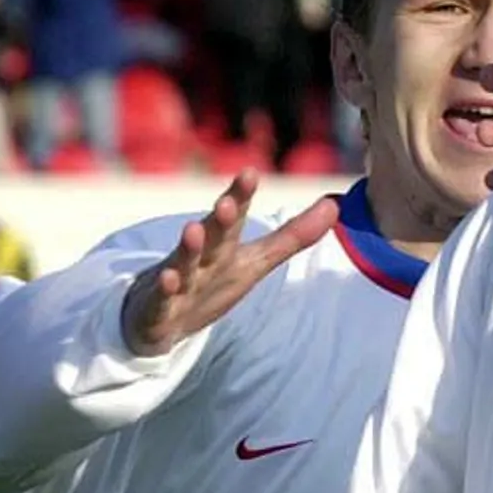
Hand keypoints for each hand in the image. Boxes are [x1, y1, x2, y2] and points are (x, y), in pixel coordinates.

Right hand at [121, 169, 338, 356]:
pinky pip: (161, 301)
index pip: (234, 217)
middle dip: (219, 219)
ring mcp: (177, 284)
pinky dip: (164, 292)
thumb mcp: (255, 262)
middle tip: (226, 201)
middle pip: (212, 236)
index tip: (249, 173)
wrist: (156, 320)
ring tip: (192, 228)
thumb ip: (293, 236)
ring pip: (182, 264)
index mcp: (223, 247)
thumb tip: (336, 205)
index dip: (240, 196)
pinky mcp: (159, 311)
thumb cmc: (211, 282)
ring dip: (187, 248)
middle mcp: (199, 259)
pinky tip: (167, 280)